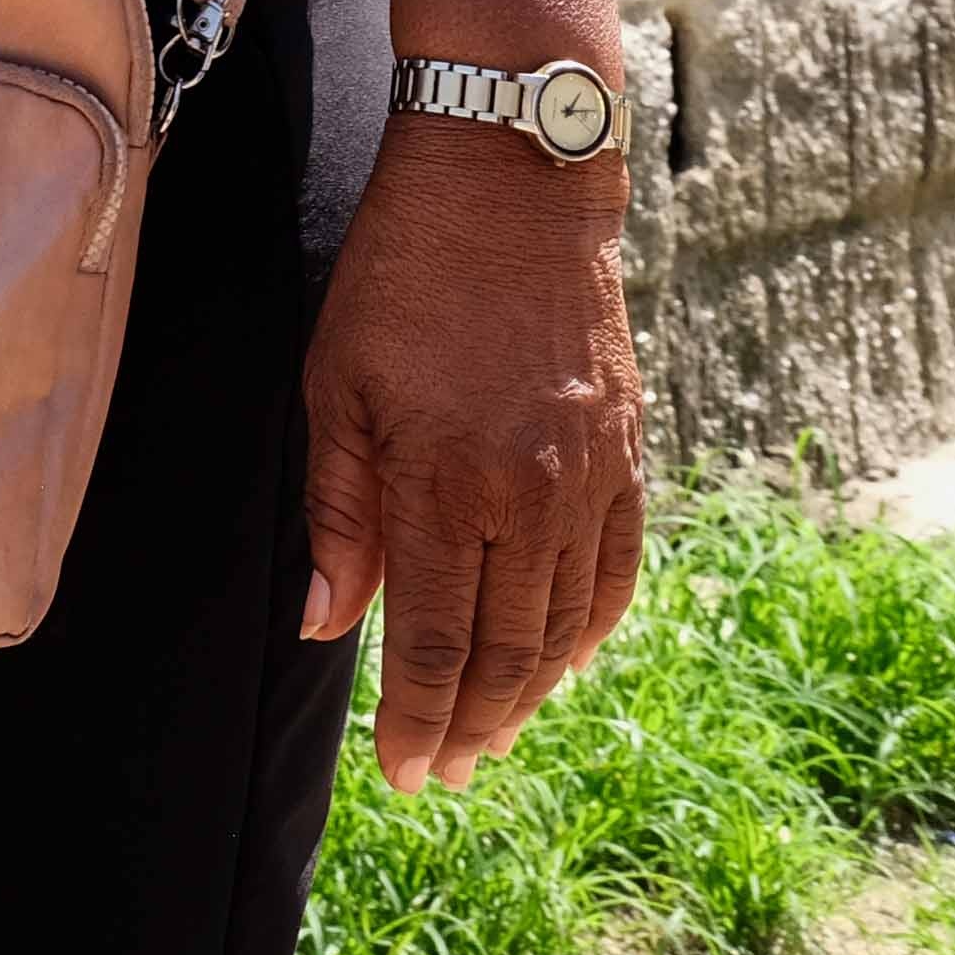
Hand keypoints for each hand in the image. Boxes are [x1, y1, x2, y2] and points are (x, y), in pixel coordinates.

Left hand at [296, 127, 643, 785]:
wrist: (512, 180)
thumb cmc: (402, 273)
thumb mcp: (337, 382)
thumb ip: (338, 510)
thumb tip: (328, 623)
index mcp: (445, 482)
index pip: (434, 644)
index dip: (416, 720)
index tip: (400, 772)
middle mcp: (528, 495)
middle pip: (504, 652)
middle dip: (471, 727)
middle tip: (444, 775)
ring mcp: (588, 476)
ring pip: (565, 624)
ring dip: (529, 694)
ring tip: (494, 734)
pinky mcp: (626, 452)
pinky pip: (617, 569)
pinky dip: (590, 628)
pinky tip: (563, 660)